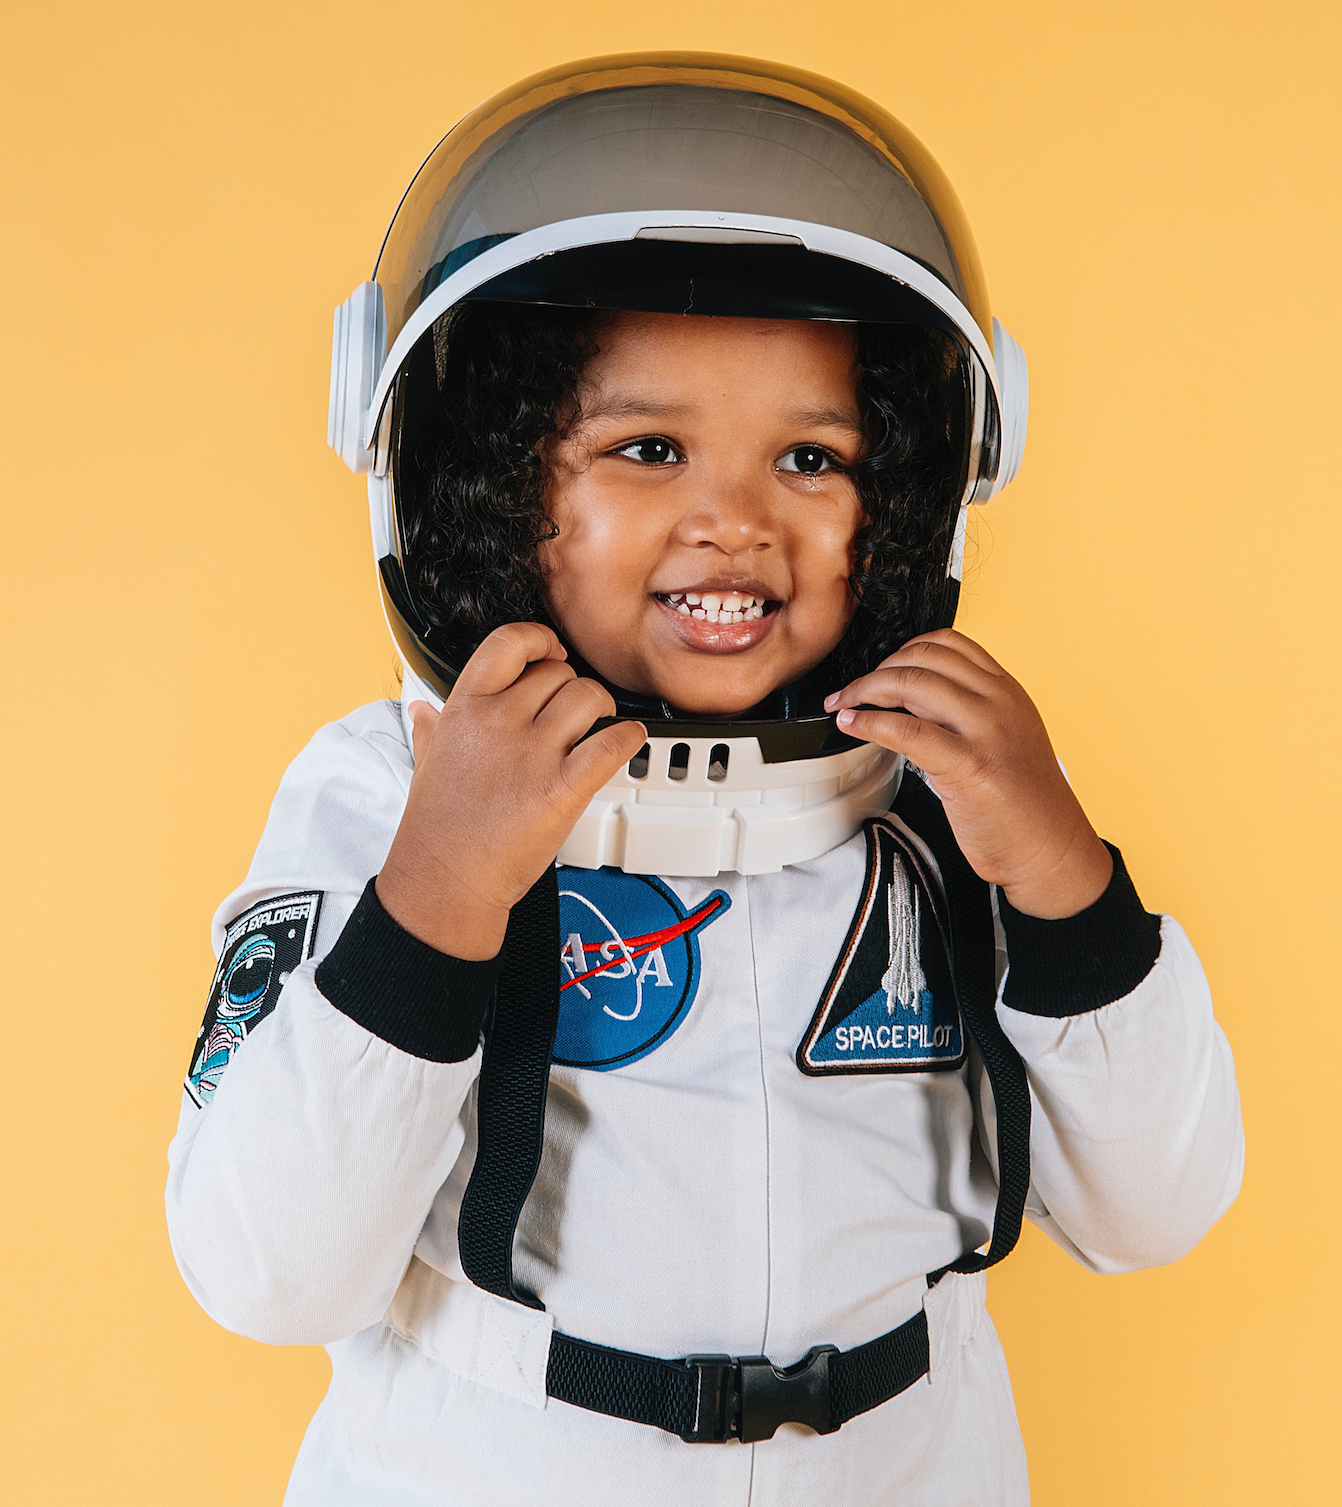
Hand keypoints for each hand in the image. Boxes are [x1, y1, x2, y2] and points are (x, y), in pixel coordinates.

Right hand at [377, 623, 646, 958]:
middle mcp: (499, 724)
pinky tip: (627, 742)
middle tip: (575, 710)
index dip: (539, 641)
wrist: (445, 883)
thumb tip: (423, 710)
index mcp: (464, 710)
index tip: (552, 651)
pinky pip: (612, 744)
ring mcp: (532, 755)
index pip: (508, 642)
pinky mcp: (562, 790)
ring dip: (603, 708)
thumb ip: (431, 730)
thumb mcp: (424, 764)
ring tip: (599, 725)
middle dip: (573, 687)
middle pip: (559, 673)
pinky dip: (629, 738)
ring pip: (589, 698)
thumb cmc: (436, 829)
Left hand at [825, 630, 1112, 918]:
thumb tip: (911, 702)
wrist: (1051, 852)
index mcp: (1008, 692)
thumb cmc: (1024, 806)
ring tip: (843, 704)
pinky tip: (853, 726)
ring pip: (912, 684)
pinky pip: (907, 730)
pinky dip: (870, 723)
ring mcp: (987, 731)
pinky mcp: (970, 765)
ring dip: (864, 690)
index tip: (879, 669)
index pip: (949, 643)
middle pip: (925, 658)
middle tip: (851, 691)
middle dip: (876, 669)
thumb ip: (968, 714)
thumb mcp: (1005, 739)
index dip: (903, 650)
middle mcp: (1000, 702)